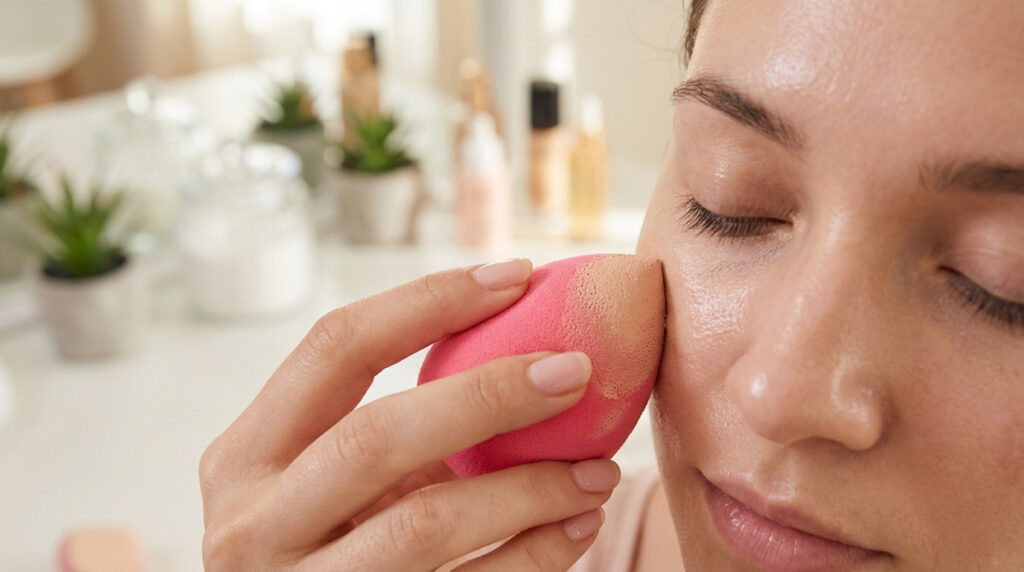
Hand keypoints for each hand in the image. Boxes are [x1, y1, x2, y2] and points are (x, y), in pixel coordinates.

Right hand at [200, 259, 619, 570]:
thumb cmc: (321, 550)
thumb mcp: (323, 487)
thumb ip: (391, 437)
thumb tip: (528, 359)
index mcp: (243, 457)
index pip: (333, 347)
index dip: (428, 301)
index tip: (516, 276)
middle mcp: (253, 523)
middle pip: (376, 434)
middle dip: (488, 393)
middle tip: (576, 370)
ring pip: (426, 520)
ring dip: (530, 488)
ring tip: (600, 470)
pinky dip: (535, 555)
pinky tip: (577, 527)